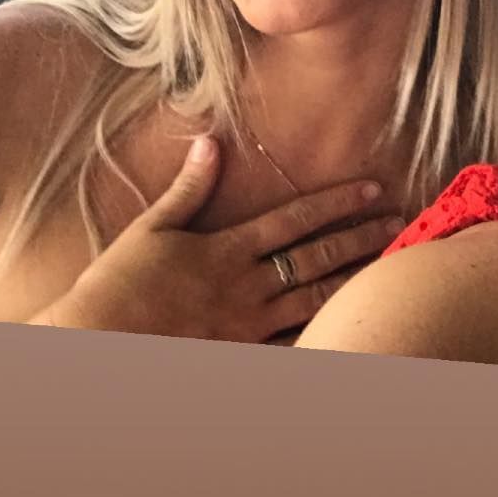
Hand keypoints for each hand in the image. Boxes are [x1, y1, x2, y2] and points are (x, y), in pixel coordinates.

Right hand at [36, 136, 405, 341]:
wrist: (97, 340)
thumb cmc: (118, 282)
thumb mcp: (152, 227)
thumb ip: (189, 187)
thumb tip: (212, 141)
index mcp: (227, 249)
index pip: (295, 220)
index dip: (337, 203)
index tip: (373, 190)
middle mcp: (245, 286)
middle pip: (316, 259)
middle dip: (360, 240)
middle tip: (399, 224)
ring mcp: (246, 326)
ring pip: (313, 301)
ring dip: (353, 282)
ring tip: (387, 269)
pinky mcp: (239, 356)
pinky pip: (291, 347)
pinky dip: (322, 335)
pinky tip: (353, 329)